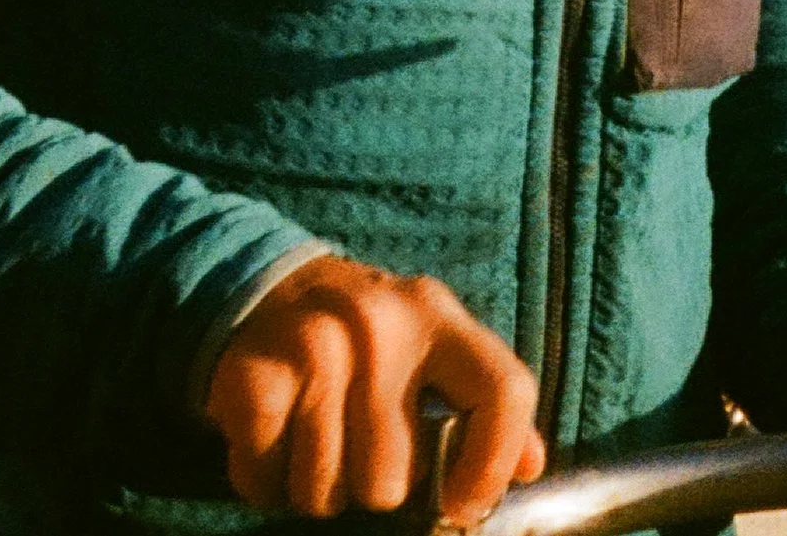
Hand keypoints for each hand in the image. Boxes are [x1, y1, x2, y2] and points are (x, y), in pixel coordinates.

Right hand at [203, 251, 545, 523]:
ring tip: (314, 439)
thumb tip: (532, 467)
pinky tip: (274, 441)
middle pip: (393, 478)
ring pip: (327, 491)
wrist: (266, 284)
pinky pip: (267, 480)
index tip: (462, 502)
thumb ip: (484, 401)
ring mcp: (314, 345)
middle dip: (373, 485)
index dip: (493, 465)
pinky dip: (265, 481)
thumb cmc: (366, 337)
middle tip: (357, 447)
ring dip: (316, 488)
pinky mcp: (255, 372)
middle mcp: (378, 323)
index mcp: (435, 315)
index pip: (503, 391)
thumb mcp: (432, 348)